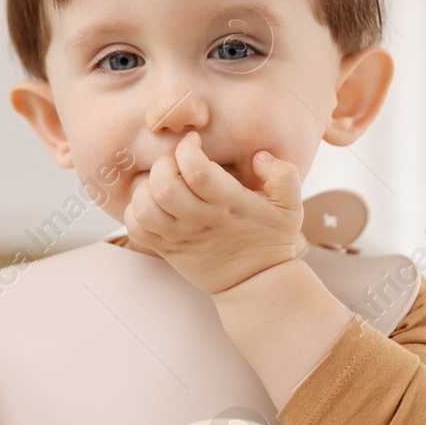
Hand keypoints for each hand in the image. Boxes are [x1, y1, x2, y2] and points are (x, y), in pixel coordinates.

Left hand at [123, 131, 305, 294]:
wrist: (255, 282)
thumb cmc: (270, 237)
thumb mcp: (290, 205)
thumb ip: (283, 174)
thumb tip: (259, 156)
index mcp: (229, 203)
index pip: (197, 171)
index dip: (188, 149)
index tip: (193, 142)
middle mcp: (201, 220)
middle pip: (165, 186)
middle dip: (163, 164)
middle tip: (175, 162)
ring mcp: (180, 237)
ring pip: (146, 208)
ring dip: (146, 188)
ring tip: (161, 182)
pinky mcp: (166, 249)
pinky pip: (137, 229)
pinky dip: (135, 211)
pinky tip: (152, 203)